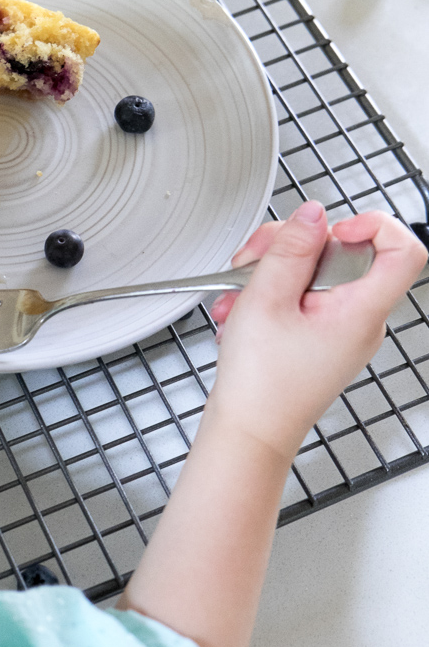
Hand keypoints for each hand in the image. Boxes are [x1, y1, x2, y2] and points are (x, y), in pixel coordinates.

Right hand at [207, 202, 426, 463]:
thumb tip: (313, 215)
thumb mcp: (266, 300)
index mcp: (361, 312)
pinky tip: (244, 308)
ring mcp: (340, 327)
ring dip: (271, 270)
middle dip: (292, 246)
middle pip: (342, 252)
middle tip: (257, 261)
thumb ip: (291, 248)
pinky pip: (303, 292)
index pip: (404, 250)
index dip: (372, 224)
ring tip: (241, 294)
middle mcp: (360, 319)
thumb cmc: (260, 384)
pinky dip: (271, 291)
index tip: (332, 228)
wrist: (248, 431)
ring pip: (316, 269)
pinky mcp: (320, 332)